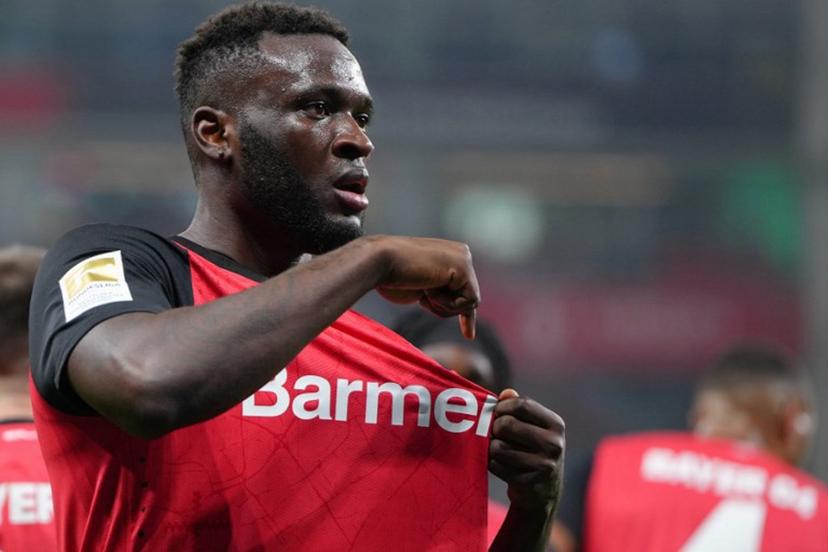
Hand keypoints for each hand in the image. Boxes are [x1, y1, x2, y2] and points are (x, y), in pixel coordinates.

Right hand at [371, 236, 479, 337]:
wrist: (379, 262)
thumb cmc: (391, 277)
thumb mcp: (421, 287)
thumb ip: (438, 292)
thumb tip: (456, 311)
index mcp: (452, 254)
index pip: (466, 290)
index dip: (463, 313)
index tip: (469, 336)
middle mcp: (461, 253)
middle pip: (469, 298)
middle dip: (445, 307)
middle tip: (423, 294)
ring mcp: (464, 259)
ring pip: (470, 303)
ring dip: (443, 306)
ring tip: (423, 290)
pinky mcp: (463, 268)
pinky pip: (468, 302)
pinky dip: (447, 304)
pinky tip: (429, 289)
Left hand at [489, 389, 564, 512]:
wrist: (542, 494)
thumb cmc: (532, 452)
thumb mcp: (533, 428)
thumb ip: (519, 408)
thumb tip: (506, 393)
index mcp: (556, 425)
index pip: (522, 405)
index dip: (503, 407)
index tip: (497, 412)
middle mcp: (554, 444)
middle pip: (507, 424)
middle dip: (494, 428)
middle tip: (495, 433)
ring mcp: (544, 465)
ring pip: (498, 447)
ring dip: (491, 448)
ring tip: (497, 450)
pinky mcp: (529, 482)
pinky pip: (496, 466)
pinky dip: (492, 464)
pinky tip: (500, 466)